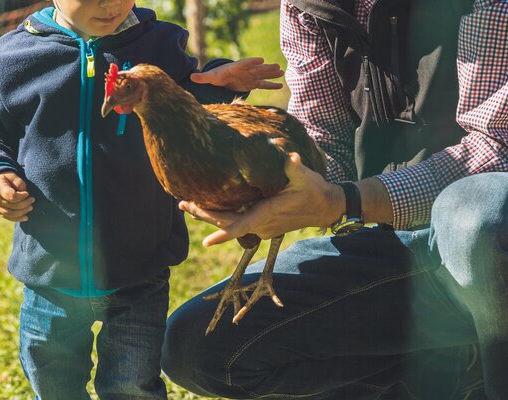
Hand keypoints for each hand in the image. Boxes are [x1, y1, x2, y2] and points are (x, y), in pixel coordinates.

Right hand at [0, 172, 34, 221]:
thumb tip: (24, 193)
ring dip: (23, 212)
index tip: (27, 193)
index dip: (21, 196)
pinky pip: (8, 218)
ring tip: (31, 207)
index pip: (11, 196)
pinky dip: (18, 219)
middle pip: (13, 206)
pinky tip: (26, 218)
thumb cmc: (5, 179)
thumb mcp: (11, 175)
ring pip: (11, 213)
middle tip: (32, 199)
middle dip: (25, 204)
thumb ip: (18, 182)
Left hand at [181, 153, 344, 246]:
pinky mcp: (261, 225)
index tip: (206, 242)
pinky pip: (236, 222)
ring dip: (209, 215)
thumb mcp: (306, 177)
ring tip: (187, 205)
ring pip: (229, 224)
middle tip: (183, 203)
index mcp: (267, 214)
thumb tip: (292, 158)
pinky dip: (221, 216)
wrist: (324, 207)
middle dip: (204, 215)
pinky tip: (208, 207)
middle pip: (226, 224)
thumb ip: (296, 168)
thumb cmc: (314, 190)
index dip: (223, 235)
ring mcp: (260, 227)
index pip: (241, 227)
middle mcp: (260, 225)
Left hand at [189, 57, 283, 91]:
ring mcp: (251, 77)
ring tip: (282, 71)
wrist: (223, 78)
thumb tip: (191, 76)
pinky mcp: (253, 84)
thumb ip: (202, 77)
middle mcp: (246, 71)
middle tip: (277, 66)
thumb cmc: (217, 76)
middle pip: (257, 69)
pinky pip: (264, 85)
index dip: (252, 61)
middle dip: (267, 68)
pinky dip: (271, 85)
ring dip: (272, 74)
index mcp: (236, 67)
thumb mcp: (210, 77)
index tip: (261, 60)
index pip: (245, 63)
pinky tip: (280, 85)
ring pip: (263, 75)